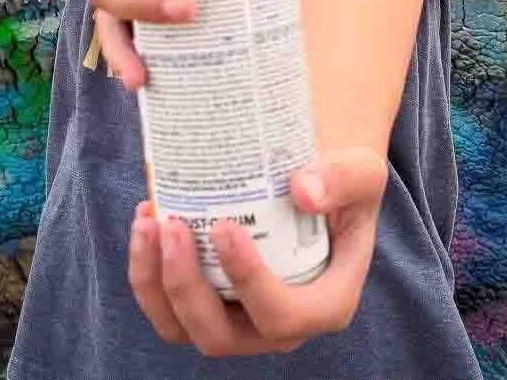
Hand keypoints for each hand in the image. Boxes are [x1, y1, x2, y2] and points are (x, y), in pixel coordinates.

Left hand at [128, 149, 387, 356]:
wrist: (314, 176)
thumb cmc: (341, 177)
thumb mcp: (361, 170)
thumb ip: (343, 178)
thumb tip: (304, 190)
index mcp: (325, 304)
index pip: (282, 317)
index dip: (249, 284)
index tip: (224, 228)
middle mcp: (278, 326)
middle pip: (220, 336)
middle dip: (186, 287)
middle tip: (172, 224)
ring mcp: (238, 320)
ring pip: (182, 327)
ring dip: (154, 283)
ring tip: (148, 221)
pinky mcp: (207, 304)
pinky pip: (165, 306)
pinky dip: (147, 271)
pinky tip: (145, 217)